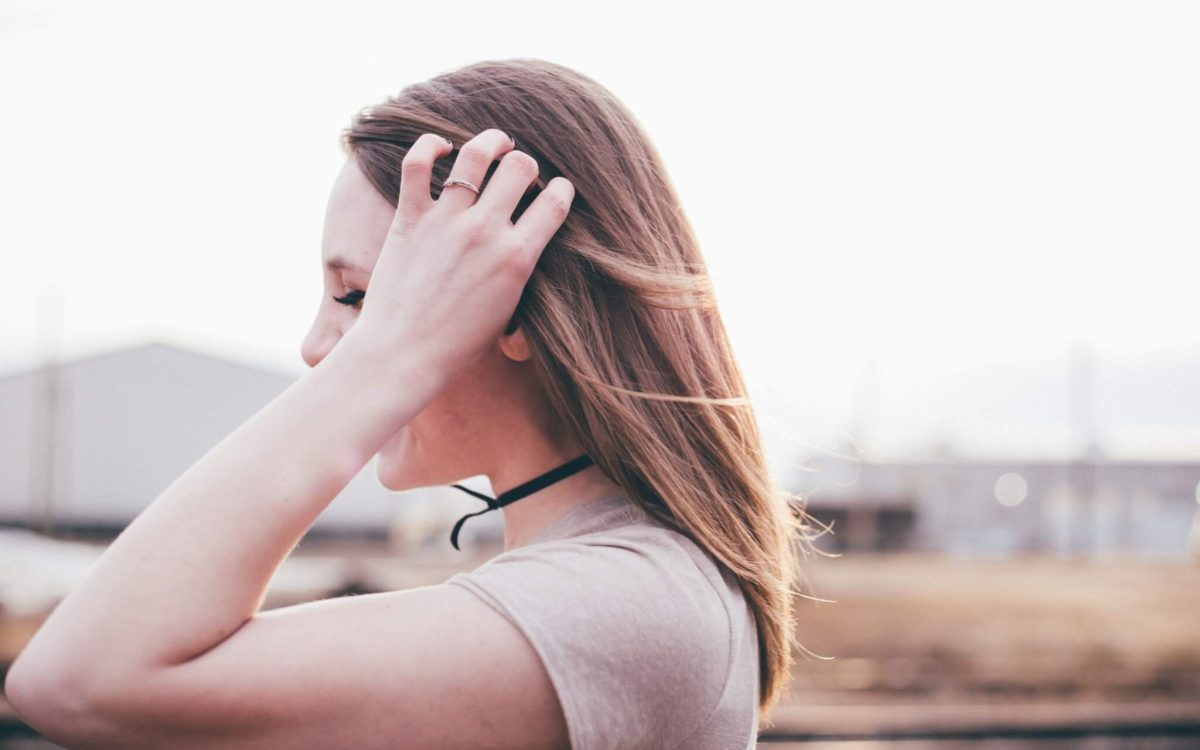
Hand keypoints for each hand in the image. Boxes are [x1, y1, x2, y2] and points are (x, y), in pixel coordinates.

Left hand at [350, 128, 574, 379]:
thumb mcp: (507, 312)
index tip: (558, 189)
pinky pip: (417, 163)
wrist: (404, 355)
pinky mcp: (410, 218)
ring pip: (477, 155)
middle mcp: (486, 232)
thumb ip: (519, 272)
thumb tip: (527, 250)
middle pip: (521, 167)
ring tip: (496, 143)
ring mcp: (446, 221)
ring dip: (491, 142)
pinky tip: (441, 147)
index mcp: (518, 257)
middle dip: (526, 164)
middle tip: (519, 173)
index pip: (556, 202)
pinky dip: (430, 146)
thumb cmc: (457, 346)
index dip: (562, 190)